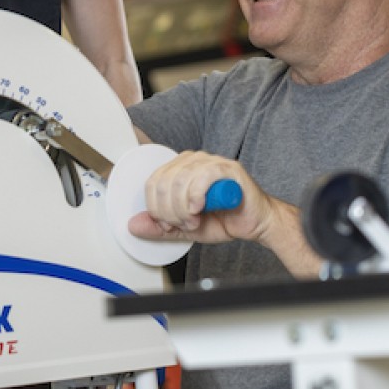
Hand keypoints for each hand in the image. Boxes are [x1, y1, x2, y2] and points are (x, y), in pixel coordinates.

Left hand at [127, 150, 270, 245]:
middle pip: (164, 182)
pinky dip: (196, 197)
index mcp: (179, 168)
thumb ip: (160, 227)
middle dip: (170, 211)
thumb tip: (134, 225)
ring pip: (180, 181)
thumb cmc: (224, 219)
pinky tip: (201, 209)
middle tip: (184, 224)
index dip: (156, 208)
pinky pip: (202, 177)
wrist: (255, 223)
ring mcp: (210, 161)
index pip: (152, 182)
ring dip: (183, 209)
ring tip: (195, 220)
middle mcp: (193, 160)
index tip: (168, 225)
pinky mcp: (228, 168)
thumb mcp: (184, 227)